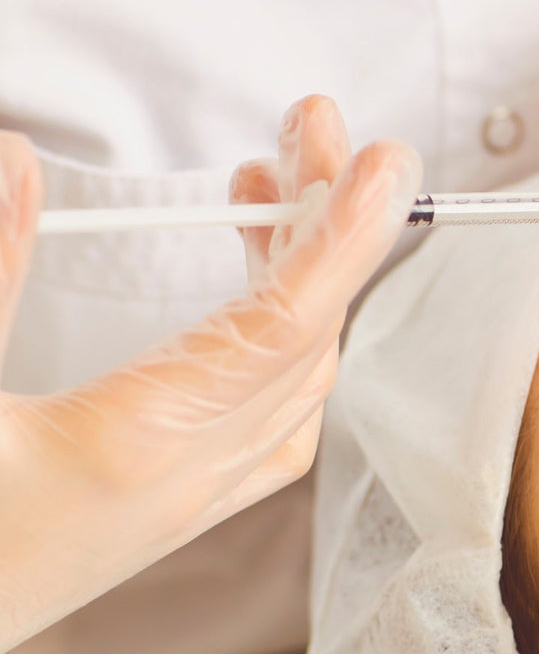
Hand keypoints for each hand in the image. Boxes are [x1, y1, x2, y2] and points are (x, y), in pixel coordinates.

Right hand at [0, 94, 422, 653]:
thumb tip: (18, 162)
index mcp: (133, 446)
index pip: (281, 322)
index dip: (343, 234)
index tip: (387, 161)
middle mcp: (184, 482)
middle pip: (305, 337)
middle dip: (325, 226)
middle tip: (315, 132)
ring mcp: (183, 508)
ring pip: (298, 385)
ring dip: (306, 282)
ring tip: (275, 194)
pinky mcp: (165, 521)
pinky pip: (273, 434)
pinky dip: (291, 354)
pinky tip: (265, 314)